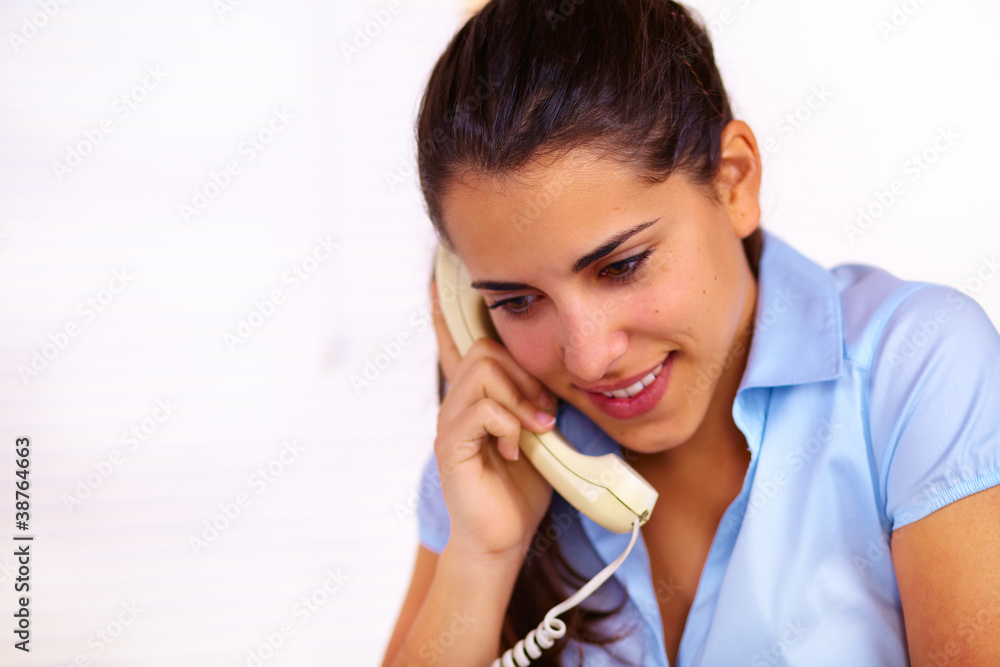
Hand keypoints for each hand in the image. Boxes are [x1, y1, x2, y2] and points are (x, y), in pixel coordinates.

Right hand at [429, 279, 557, 559]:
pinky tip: (518, 447)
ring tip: (535, 429)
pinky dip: (509, 423)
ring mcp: (450, 422)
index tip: (446, 274)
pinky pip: (481, 408)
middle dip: (524, 375)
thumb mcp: (539, 434)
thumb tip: (558, 376)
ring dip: (520, 398)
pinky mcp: (451, 446)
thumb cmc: (523, 488)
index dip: (452, 309)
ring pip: (483, 372)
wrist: (504, 539)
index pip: (460, 341)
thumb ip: (537, 401)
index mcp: (476, 395)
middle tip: (544, 412)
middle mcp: (457, 402)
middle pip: (486, 349)